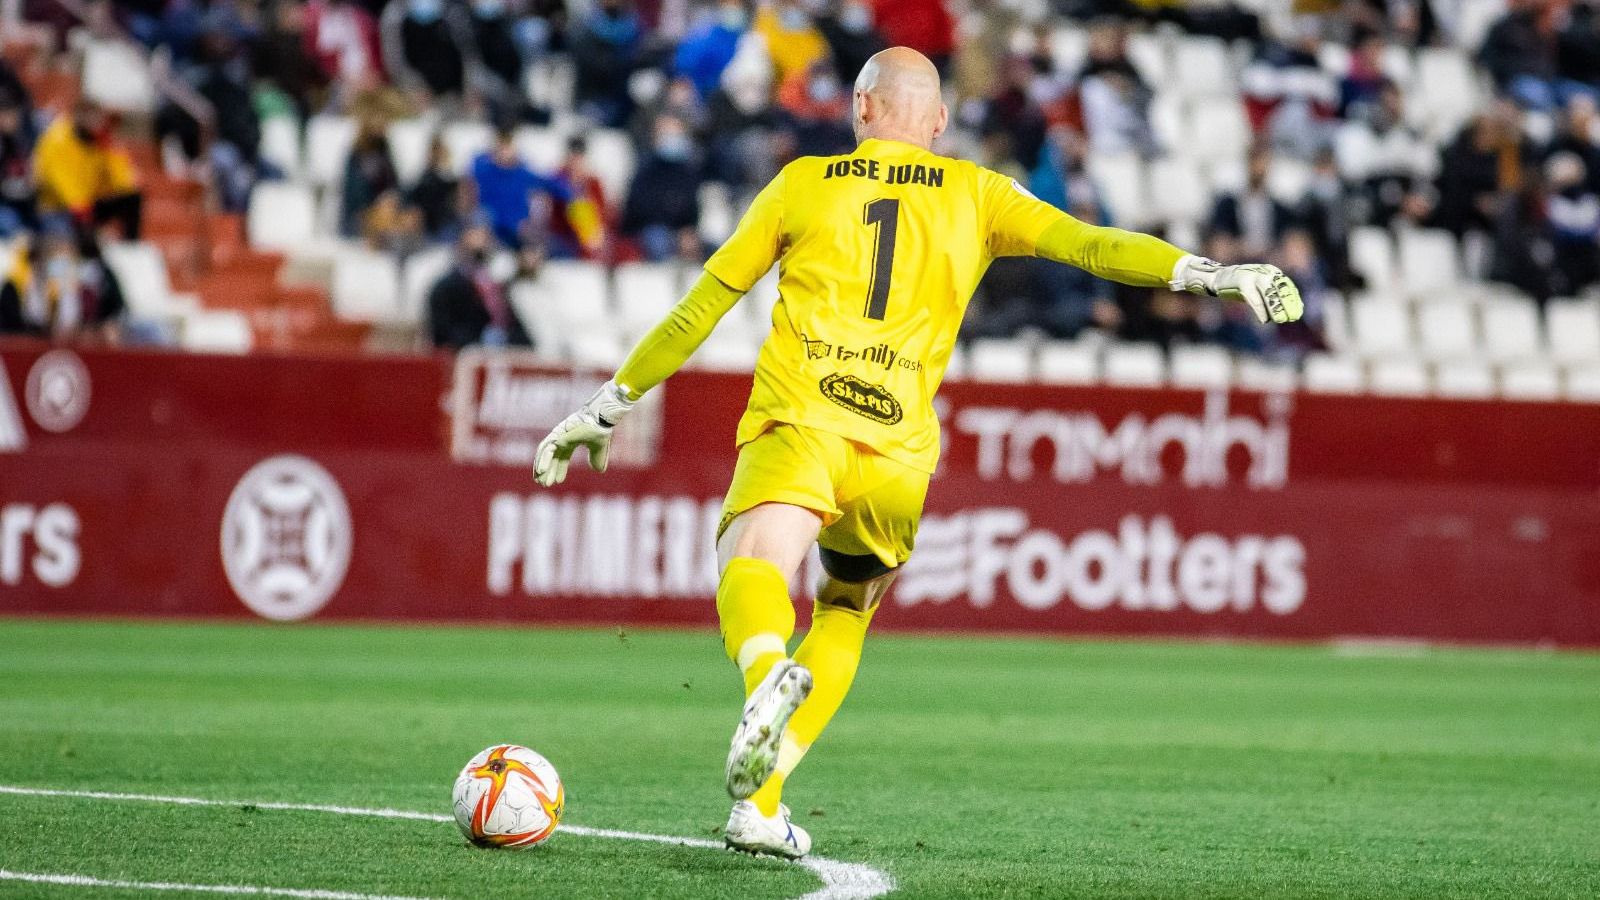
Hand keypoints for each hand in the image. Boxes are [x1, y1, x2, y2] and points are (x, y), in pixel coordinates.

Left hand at [533, 380, 635, 487]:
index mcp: (571, 439)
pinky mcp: (557, 435)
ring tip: (540, 482)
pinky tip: (541, 471)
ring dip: (542, 468)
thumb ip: (597, 458)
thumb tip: (598, 470)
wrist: (601, 419)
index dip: (560, 469)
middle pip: (552, 456)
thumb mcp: (599, 449)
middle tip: (544, 484)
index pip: (562, 456)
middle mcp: (562, 437)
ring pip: (546, 454)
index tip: (558, 481)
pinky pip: (546, 449)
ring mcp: (558, 435)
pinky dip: (543, 460)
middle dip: (548, 471)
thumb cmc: (601, 429)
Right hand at [1170, 255, 1304, 323]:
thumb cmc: (1240, 287)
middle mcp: (1264, 271)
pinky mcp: (1241, 282)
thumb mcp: (1260, 290)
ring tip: (1281, 320)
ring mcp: (1252, 275)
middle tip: (1292, 318)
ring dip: (1276, 308)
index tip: (1298, 313)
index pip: (1287, 286)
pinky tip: (1264, 320)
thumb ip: (1274, 297)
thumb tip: (1294, 309)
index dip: (1294, 300)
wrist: (1217, 279)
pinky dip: (1260, 310)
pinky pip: (1254, 298)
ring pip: (1268, 293)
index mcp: (1271, 272)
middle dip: (1287, 304)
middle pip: (1280, 289)